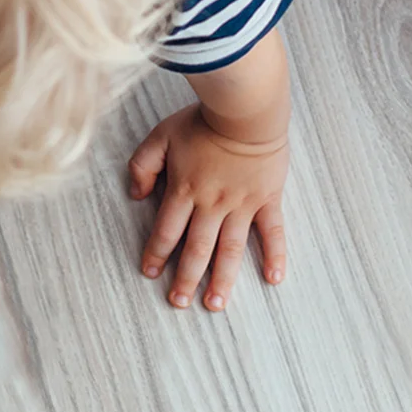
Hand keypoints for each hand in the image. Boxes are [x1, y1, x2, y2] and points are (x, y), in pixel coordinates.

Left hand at [129, 104, 287, 310]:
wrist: (246, 107)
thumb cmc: (204, 119)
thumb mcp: (161, 135)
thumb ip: (142, 165)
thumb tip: (136, 195)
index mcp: (185, 191)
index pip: (166, 231)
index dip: (156, 254)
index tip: (150, 273)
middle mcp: (212, 204)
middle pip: (196, 249)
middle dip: (186, 279)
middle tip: (178, 303)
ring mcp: (242, 205)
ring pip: (230, 249)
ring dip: (222, 279)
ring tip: (215, 304)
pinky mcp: (268, 199)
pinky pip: (273, 232)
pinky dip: (275, 255)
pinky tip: (273, 279)